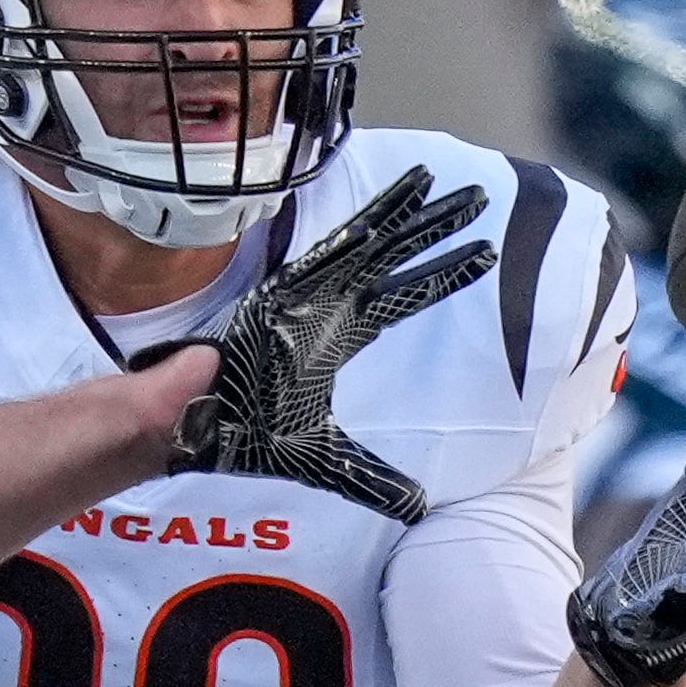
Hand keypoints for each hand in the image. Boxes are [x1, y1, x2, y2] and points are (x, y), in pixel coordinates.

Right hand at [159, 166, 493, 521]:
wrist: (198, 430)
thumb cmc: (249, 434)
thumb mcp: (325, 459)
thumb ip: (371, 478)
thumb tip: (418, 507)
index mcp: (341, 333)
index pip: (406, 297)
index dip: (444, 276)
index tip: (487, 255)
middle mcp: (329, 305)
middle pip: (396, 257)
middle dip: (437, 228)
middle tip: (479, 196)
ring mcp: (305, 295)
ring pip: (365, 244)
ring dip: (402, 214)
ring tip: (437, 179)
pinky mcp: (281, 295)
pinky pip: (322, 259)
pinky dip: (352, 237)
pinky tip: (380, 216)